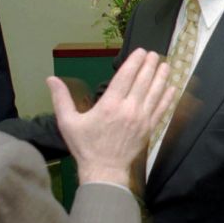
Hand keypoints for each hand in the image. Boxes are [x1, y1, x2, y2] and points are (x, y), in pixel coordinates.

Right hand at [47, 49, 174, 190]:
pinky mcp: (150, 128)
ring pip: (155, 93)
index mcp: (110, 105)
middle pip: (143, 81)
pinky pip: (162, 109)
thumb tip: (50, 78)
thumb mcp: (68, 122)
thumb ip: (61, 99)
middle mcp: (129, 109)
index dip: (135, 62)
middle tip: (155, 55)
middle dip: (150, 66)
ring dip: (161, 78)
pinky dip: (168, 97)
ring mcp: (142, 119)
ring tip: (165, 65)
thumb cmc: (85, 146)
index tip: (141, 52)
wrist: (104, 170)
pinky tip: (173, 87)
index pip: (126, 77)